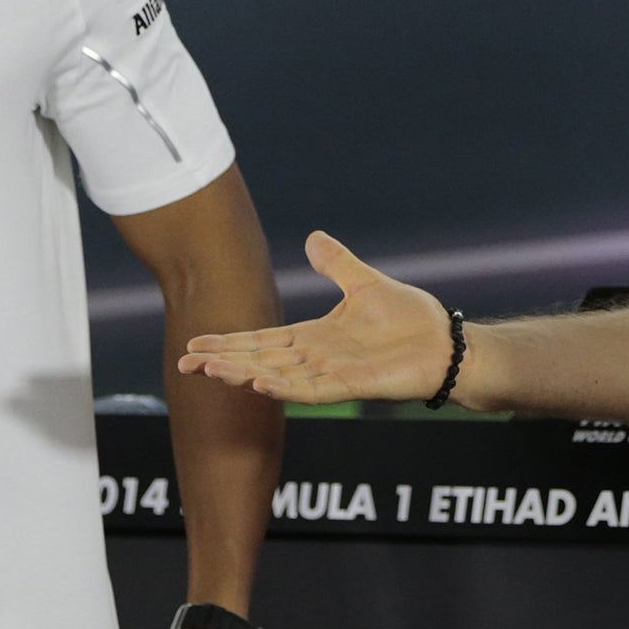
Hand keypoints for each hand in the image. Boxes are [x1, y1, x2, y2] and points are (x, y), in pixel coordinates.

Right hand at [177, 231, 453, 404]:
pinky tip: (258, 383)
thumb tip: (311, 238)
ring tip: (210, 372)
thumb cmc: (409, 319)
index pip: (261, 341)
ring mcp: (330, 375)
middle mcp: (315, 359)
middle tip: (184, 366)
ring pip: (275, 377)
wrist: (445, 343)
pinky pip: (309, 390)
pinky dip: (283, 388)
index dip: (229, 343)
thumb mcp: (364, 282)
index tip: (195, 344)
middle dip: (221, 363)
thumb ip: (335, 263)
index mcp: (314, 338)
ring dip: (242, 374)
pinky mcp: (349, 387)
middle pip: (257, 361)